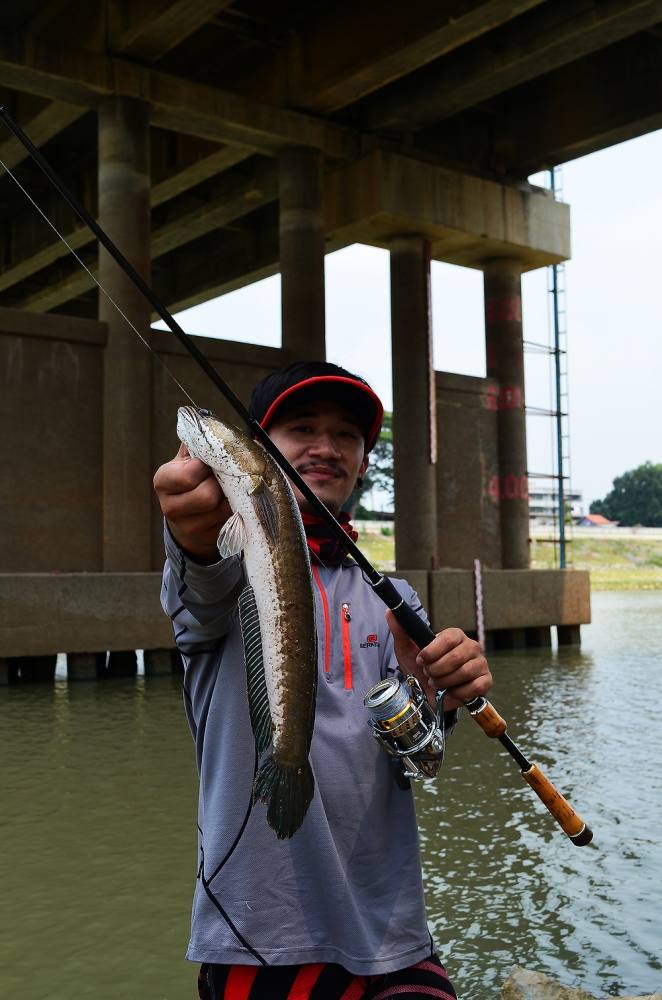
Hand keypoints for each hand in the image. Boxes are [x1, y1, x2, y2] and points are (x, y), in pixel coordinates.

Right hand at [153, 443, 231, 559]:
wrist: (188, 516)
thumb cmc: (193, 478)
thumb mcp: (189, 458)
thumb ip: (199, 443)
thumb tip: (221, 428)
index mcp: (163, 480)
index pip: (189, 474)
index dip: (206, 466)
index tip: (211, 463)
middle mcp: (170, 507)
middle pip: (207, 496)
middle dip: (221, 484)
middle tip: (224, 477)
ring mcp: (189, 527)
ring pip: (222, 510)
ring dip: (232, 497)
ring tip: (229, 489)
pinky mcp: (207, 539)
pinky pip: (231, 522)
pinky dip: (237, 510)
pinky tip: (233, 503)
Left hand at [386, 611, 491, 709]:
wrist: (427, 694)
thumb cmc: (420, 669)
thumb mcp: (407, 650)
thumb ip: (401, 630)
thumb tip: (390, 612)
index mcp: (455, 636)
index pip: (449, 638)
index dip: (432, 652)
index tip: (421, 660)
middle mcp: (471, 647)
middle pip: (456, 657)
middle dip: (436, 670)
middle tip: (428, 674)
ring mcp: (480, 664)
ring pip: (464, 672)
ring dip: (444, 682)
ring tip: (437, 683)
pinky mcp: (486, 681)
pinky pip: (476, 686)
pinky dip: (458, 692)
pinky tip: (450, 692)